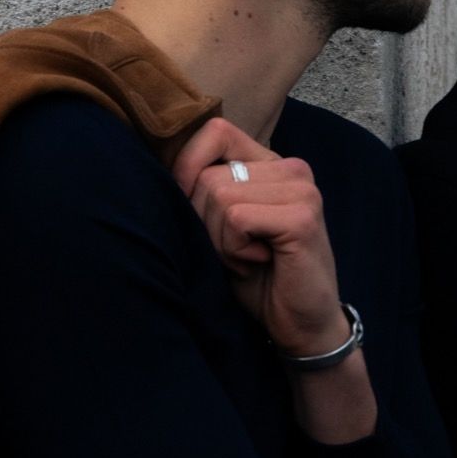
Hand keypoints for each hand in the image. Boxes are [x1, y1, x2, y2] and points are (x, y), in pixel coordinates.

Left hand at [171, 117, 350, 357]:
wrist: (301, 326)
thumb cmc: (258, 279)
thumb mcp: (222, 227)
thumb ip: (204, 190)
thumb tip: (155, 171)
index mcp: (273, 164)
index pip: (214, 131)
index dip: (188, 168)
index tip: (194, 212)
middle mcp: (291, 168)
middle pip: (208, 174)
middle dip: (205, 222)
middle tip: (235, 251)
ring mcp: (300, 189)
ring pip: (218, 195)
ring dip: (221, 240)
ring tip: (248, 258)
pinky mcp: (301, 216)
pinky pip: (236, 218)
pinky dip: (234, 250)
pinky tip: (259, 263)